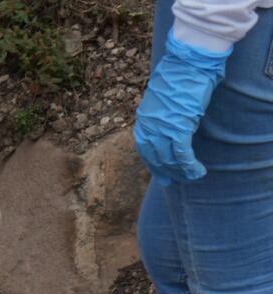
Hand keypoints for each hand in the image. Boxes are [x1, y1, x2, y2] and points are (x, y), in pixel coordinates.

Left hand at [133, 32, 230, 183]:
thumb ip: (163, 118)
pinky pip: (182, 154)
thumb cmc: (180, 78)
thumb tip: (171, 128)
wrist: (187, 64)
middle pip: (155, 158)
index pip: (145, 150)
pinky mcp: (178, 128)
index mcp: (144, 121)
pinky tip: (197, 172)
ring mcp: (162, 129)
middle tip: (176, 182)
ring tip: (191, 177)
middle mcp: (149, 127)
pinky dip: (189, 166)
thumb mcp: (164, 102)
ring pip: (168, 159)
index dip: (153, 164)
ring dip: (181, 172)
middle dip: (166, 172)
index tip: (161, 175)